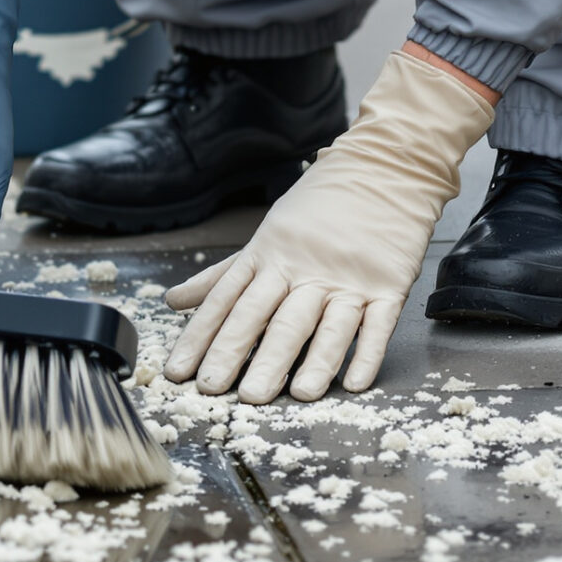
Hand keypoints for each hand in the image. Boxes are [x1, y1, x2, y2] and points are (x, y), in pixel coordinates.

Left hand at [161, 49, 495, 401]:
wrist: (384, 166)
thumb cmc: (319, 205)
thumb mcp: (265, 235)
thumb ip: (221, 277)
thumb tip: (172, 301)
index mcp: (268, 256)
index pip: (227, 302)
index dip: (201, 338)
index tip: (179, 372)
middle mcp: (304, 270)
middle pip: (270, 316)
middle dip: (242, 355)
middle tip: (220, 390)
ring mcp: (347, 278)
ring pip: (326, 325)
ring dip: (311, 362)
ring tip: (296, 395)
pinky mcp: (388, 284)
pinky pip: (377, 323)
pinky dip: (367, 353)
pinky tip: (355, 382)